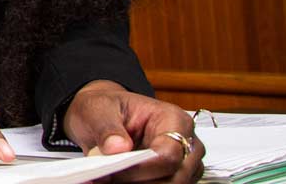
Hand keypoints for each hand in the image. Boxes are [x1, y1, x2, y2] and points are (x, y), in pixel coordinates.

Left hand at [63, 81, 202, 183]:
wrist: (106, 116)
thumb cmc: (110, 108)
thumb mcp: (100, 109)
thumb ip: (107, 128)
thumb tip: (117, 147)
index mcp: (174, 119)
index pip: (168, 153)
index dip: (141, 167)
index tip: (113, 170)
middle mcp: (185, 143)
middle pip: (175, 177)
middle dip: (139, 182)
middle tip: (106, 178)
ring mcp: (184, 163)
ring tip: (109, 179)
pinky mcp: (174, 176)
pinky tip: (118, 182)